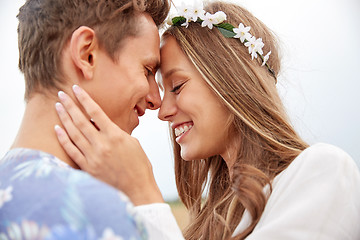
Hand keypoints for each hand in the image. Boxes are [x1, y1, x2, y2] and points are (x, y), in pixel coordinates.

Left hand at [54, 85, 162, 204]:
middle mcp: (102, 144)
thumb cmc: (139, 166)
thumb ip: (117, 132)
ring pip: (73, 134)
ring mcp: (93, 157)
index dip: (84, 99)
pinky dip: (63, 139)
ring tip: (57, 107)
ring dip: (64, 119)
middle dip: (70, 105)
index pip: (96, 112)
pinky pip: (71, 151)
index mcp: (115, 135)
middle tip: (61, 94)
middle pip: (81, 120)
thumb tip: (105, 125)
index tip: (76, 89)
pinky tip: (57, 129)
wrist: (137, 189)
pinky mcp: (88, 168)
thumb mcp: (133, 143)